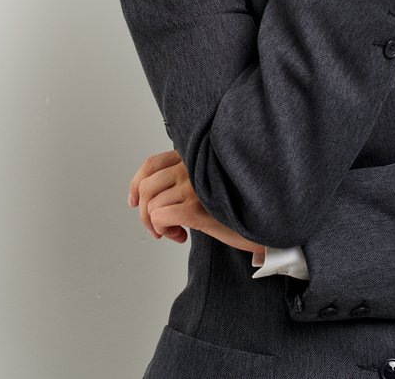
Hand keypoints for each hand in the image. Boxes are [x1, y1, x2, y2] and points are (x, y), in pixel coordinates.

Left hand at [127, 149, 264, 254]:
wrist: (261, 225)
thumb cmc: (233, 207)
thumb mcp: (204, 186)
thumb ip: (181, 182)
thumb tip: (144, 198)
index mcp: (191, 158)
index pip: (151, 164)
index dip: (135, 184)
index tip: (134, 202)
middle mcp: (191, 167)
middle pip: (146, 187)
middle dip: (145, 213)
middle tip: (158, 229)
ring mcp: (192, 185)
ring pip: (150, 206)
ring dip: (157, 225)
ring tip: (177, 232)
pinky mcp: (195, 207)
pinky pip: (159, 218)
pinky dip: (164, 230)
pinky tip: (182, 236)